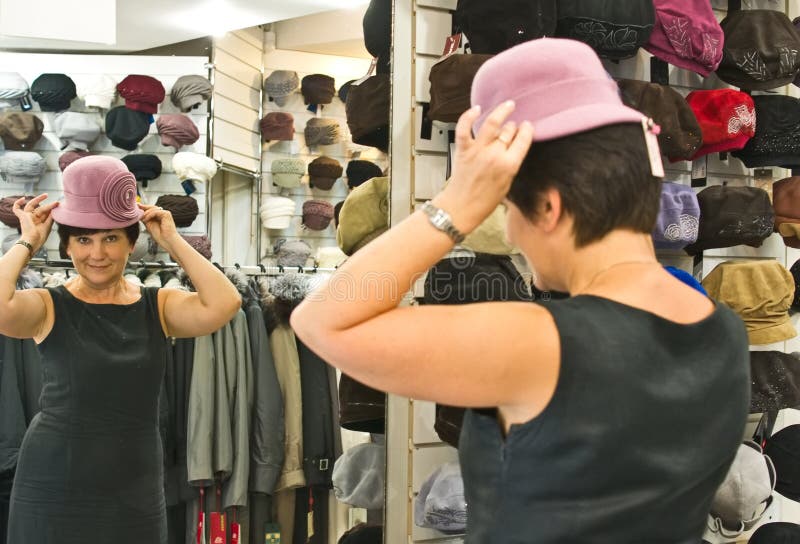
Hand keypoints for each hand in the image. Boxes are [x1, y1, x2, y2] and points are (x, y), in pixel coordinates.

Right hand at [13, 194, 57, 250]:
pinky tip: (23, 199)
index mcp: (38, 222)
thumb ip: (50, 217)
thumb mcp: (48, 225)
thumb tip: (56, 209)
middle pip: (40, 209)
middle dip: (48, 205)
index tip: (57, 205)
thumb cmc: (40, 237)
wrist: (32, 241)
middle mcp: (32, 218)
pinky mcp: (22, 216)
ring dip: (42, 202)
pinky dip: (17, 203)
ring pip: (34, 206)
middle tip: (57, 202)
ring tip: (51, 200)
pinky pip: (16, 208)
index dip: (50, 209)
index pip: (44, 213)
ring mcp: (27, 217)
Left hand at [139, 203, 179, 250]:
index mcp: (159, 217)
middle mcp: (162, 214)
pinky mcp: (167, 214)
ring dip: (146, 213)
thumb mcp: (148, 224)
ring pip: (153, 208)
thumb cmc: (159, 235)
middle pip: (152, 207)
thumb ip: (145, 218)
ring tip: (142, 219)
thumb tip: (138, 212)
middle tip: (137, 207)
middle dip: (144, 207)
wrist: (167, 240)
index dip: (143, 208)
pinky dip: (150, 215)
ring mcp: (165, 213)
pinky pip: (156, 211)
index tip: (136, 206)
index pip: (151, 210)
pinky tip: (146, 220)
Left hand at [433, 101, 533, 232]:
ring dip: (501, 111)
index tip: (527, 126)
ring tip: (507, 105)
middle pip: (509, 131)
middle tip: (514, 126)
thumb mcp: (507, 184)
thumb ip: (511, 164)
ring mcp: (478, 150)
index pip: (523, 139)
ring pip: (492, 123)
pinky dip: (469, 116)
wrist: (461, 208)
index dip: (527, 130)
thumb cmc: (484, 201)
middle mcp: (495, 155)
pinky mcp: (463, 149)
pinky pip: (464, 128)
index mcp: (509, 165)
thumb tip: (514, 148)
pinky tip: (477, 109)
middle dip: (514, 126)